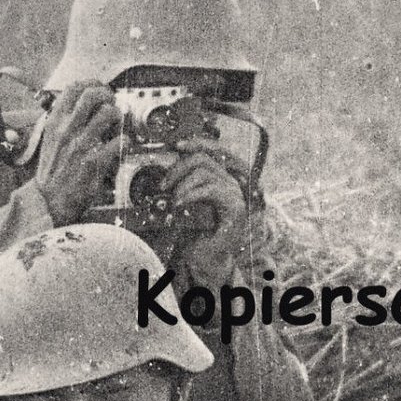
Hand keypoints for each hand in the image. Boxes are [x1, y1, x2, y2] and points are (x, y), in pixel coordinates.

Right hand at [32, 80, 127, 224]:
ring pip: (108, 113)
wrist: (50, 199)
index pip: (73, 88)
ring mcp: (82, 144)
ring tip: (117, 126)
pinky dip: (124, 141)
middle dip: (108, 95)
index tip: (101, 89)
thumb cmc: (53, 171)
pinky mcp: (95, 161)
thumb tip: (78, 106)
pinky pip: (119, 141)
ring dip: (119, 116)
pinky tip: (121, 146)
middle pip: (92, 94)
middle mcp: (68, 129)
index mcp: (55, 122)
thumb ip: (63, 122)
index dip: (92, 84)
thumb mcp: (50, 140)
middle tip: (112, 104)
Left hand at [165, 139, 248, 286]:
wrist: (204, 258)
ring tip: (173, 200)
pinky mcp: (236, 209)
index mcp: (221, 178)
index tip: (176, 145)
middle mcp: (232, 183)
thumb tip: (166, 165)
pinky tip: (180, 203)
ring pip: (206, 173)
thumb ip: (183, 182)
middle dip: (179, 168)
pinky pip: (212, 190)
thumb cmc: (195, 231)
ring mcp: (236, 195)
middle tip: (164, 185)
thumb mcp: (185, 201)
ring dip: (183, 184)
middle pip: (205, 158)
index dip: (196, 142)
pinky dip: (191, 194)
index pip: (213, 150)